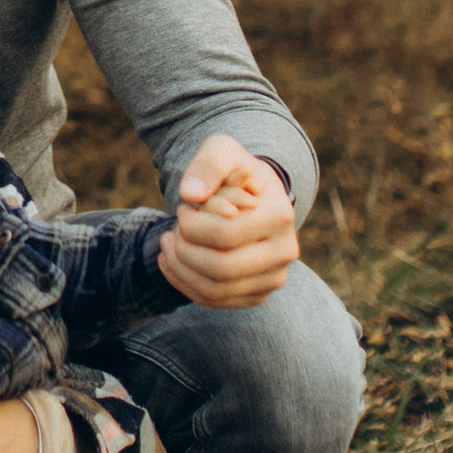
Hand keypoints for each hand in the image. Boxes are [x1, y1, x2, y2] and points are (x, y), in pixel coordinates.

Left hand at [159, 133, 299, 306]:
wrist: (251, 195)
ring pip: (215, 290)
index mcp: (280, 216)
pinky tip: (171, 262)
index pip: (225, 235)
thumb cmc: (233, 172)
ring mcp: (273, 278)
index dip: (191, 225)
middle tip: (172, 231)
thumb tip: (192, 195)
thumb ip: (208, 164)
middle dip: (184, 250)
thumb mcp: (222, 151)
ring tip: (167, 244)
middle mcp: (284, 252)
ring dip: (180, 269)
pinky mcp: (257, 294)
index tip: (183, 209)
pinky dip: (185, 284)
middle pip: (221, 268)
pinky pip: (215, 301)